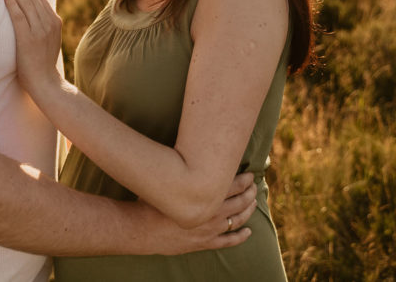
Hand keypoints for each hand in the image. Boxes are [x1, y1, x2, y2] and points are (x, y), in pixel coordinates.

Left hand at [3, 0, 62, 95]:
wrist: (46, 82)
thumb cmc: (42, 63)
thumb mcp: (48, 39)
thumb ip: (43, 25)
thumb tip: (31, 12)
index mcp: (55, 22)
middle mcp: (49, 23)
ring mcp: (40, 31)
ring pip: (27, 2)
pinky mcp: (28, 39)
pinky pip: (19, 16)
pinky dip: (12, 3)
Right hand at [135, 172, 257, 254]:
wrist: (142, 228)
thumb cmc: (152, 201)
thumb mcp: (168, 180)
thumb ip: (182, 170)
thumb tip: (192, 153)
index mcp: (203, 196)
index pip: (232, 185)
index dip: (244, 180)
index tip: (250, 174)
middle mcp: (210, 213)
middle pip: (239, 202)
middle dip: (249, 193)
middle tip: (254, 186)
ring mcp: (209, 230)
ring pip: (237, 220)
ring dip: (248, 211)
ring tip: (253, 203)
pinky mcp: (204, 243)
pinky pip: (227, 241)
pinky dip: (239, 237)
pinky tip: (248, 233)